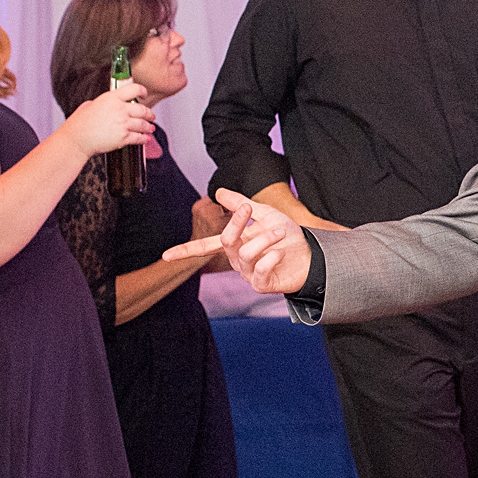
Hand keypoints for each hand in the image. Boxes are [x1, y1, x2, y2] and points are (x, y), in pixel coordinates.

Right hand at [61, 84, 153, 157]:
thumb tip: (108, 105)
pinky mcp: (123, 138)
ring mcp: (122, 124)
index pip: (134, 89)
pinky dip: (144, 139)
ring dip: (148, 127)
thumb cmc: (80, 123)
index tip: (144, 94)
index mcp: (111, 98)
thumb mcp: (91, 105)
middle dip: (149, 114)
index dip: (142, 91)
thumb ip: (104, 103)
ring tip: (150, 128)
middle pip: (142, 109)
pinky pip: (139, 138)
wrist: (77, 138)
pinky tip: (145, 139)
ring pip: (143, 125)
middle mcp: (119, 109)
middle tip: (151, 116)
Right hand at [163, 188, 309, 292]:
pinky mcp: (262, 285)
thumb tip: (218, 192)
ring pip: (246, 253)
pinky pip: (260, 270)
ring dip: (265, 238)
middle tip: (249, 208)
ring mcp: (248, 274)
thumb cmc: (287, 236)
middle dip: (237, 223)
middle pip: (226, 241)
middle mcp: (237, 260)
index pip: (205, 247)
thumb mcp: (264, 213)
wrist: (312, 254)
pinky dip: (271, 257)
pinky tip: (280, 252)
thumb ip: (241, 204)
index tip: (165, 256)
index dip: (185, 251)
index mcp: (234, 245)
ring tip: (281, 232)